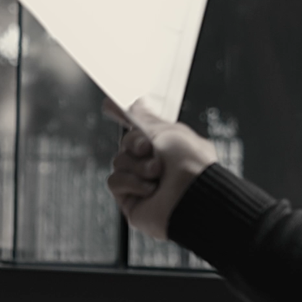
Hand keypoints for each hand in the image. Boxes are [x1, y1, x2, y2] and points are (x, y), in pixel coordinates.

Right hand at [103, 98, 217, 240]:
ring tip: (156, 173)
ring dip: (137, 166)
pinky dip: (131, 182)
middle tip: (148, 148)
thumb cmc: (189, 163)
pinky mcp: (132, 200)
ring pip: (119, 162)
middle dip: (135, 143)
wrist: (192, 194)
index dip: (125, 118)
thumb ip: (144, 116)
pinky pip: (116, 181)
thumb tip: (135, 101)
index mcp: (168, 145)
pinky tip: (149, 188)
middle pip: (126, 144)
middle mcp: (155, 163)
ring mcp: (143, 182)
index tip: (110, 107)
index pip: (140, 129)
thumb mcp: (167, 130)